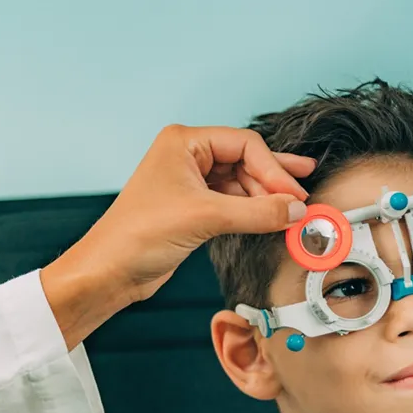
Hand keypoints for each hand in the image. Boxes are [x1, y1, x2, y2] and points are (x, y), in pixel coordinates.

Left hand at [41, 125, 313, 348]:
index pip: (244, 144)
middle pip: (245, 161)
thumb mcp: (204, 217)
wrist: (109, 270)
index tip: (294, 195)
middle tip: (303, 198)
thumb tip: (296, 209)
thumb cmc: (138, 235)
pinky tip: (272, 218)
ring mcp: (189, 182)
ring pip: (240, 183)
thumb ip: (256, 212)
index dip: (273, 169)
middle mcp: (186, 156)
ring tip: (294, 212)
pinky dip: (252, 211)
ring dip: (265, 198)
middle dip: (273, 182)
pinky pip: (232, 202)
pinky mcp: (191, 207)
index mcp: (183, 142)